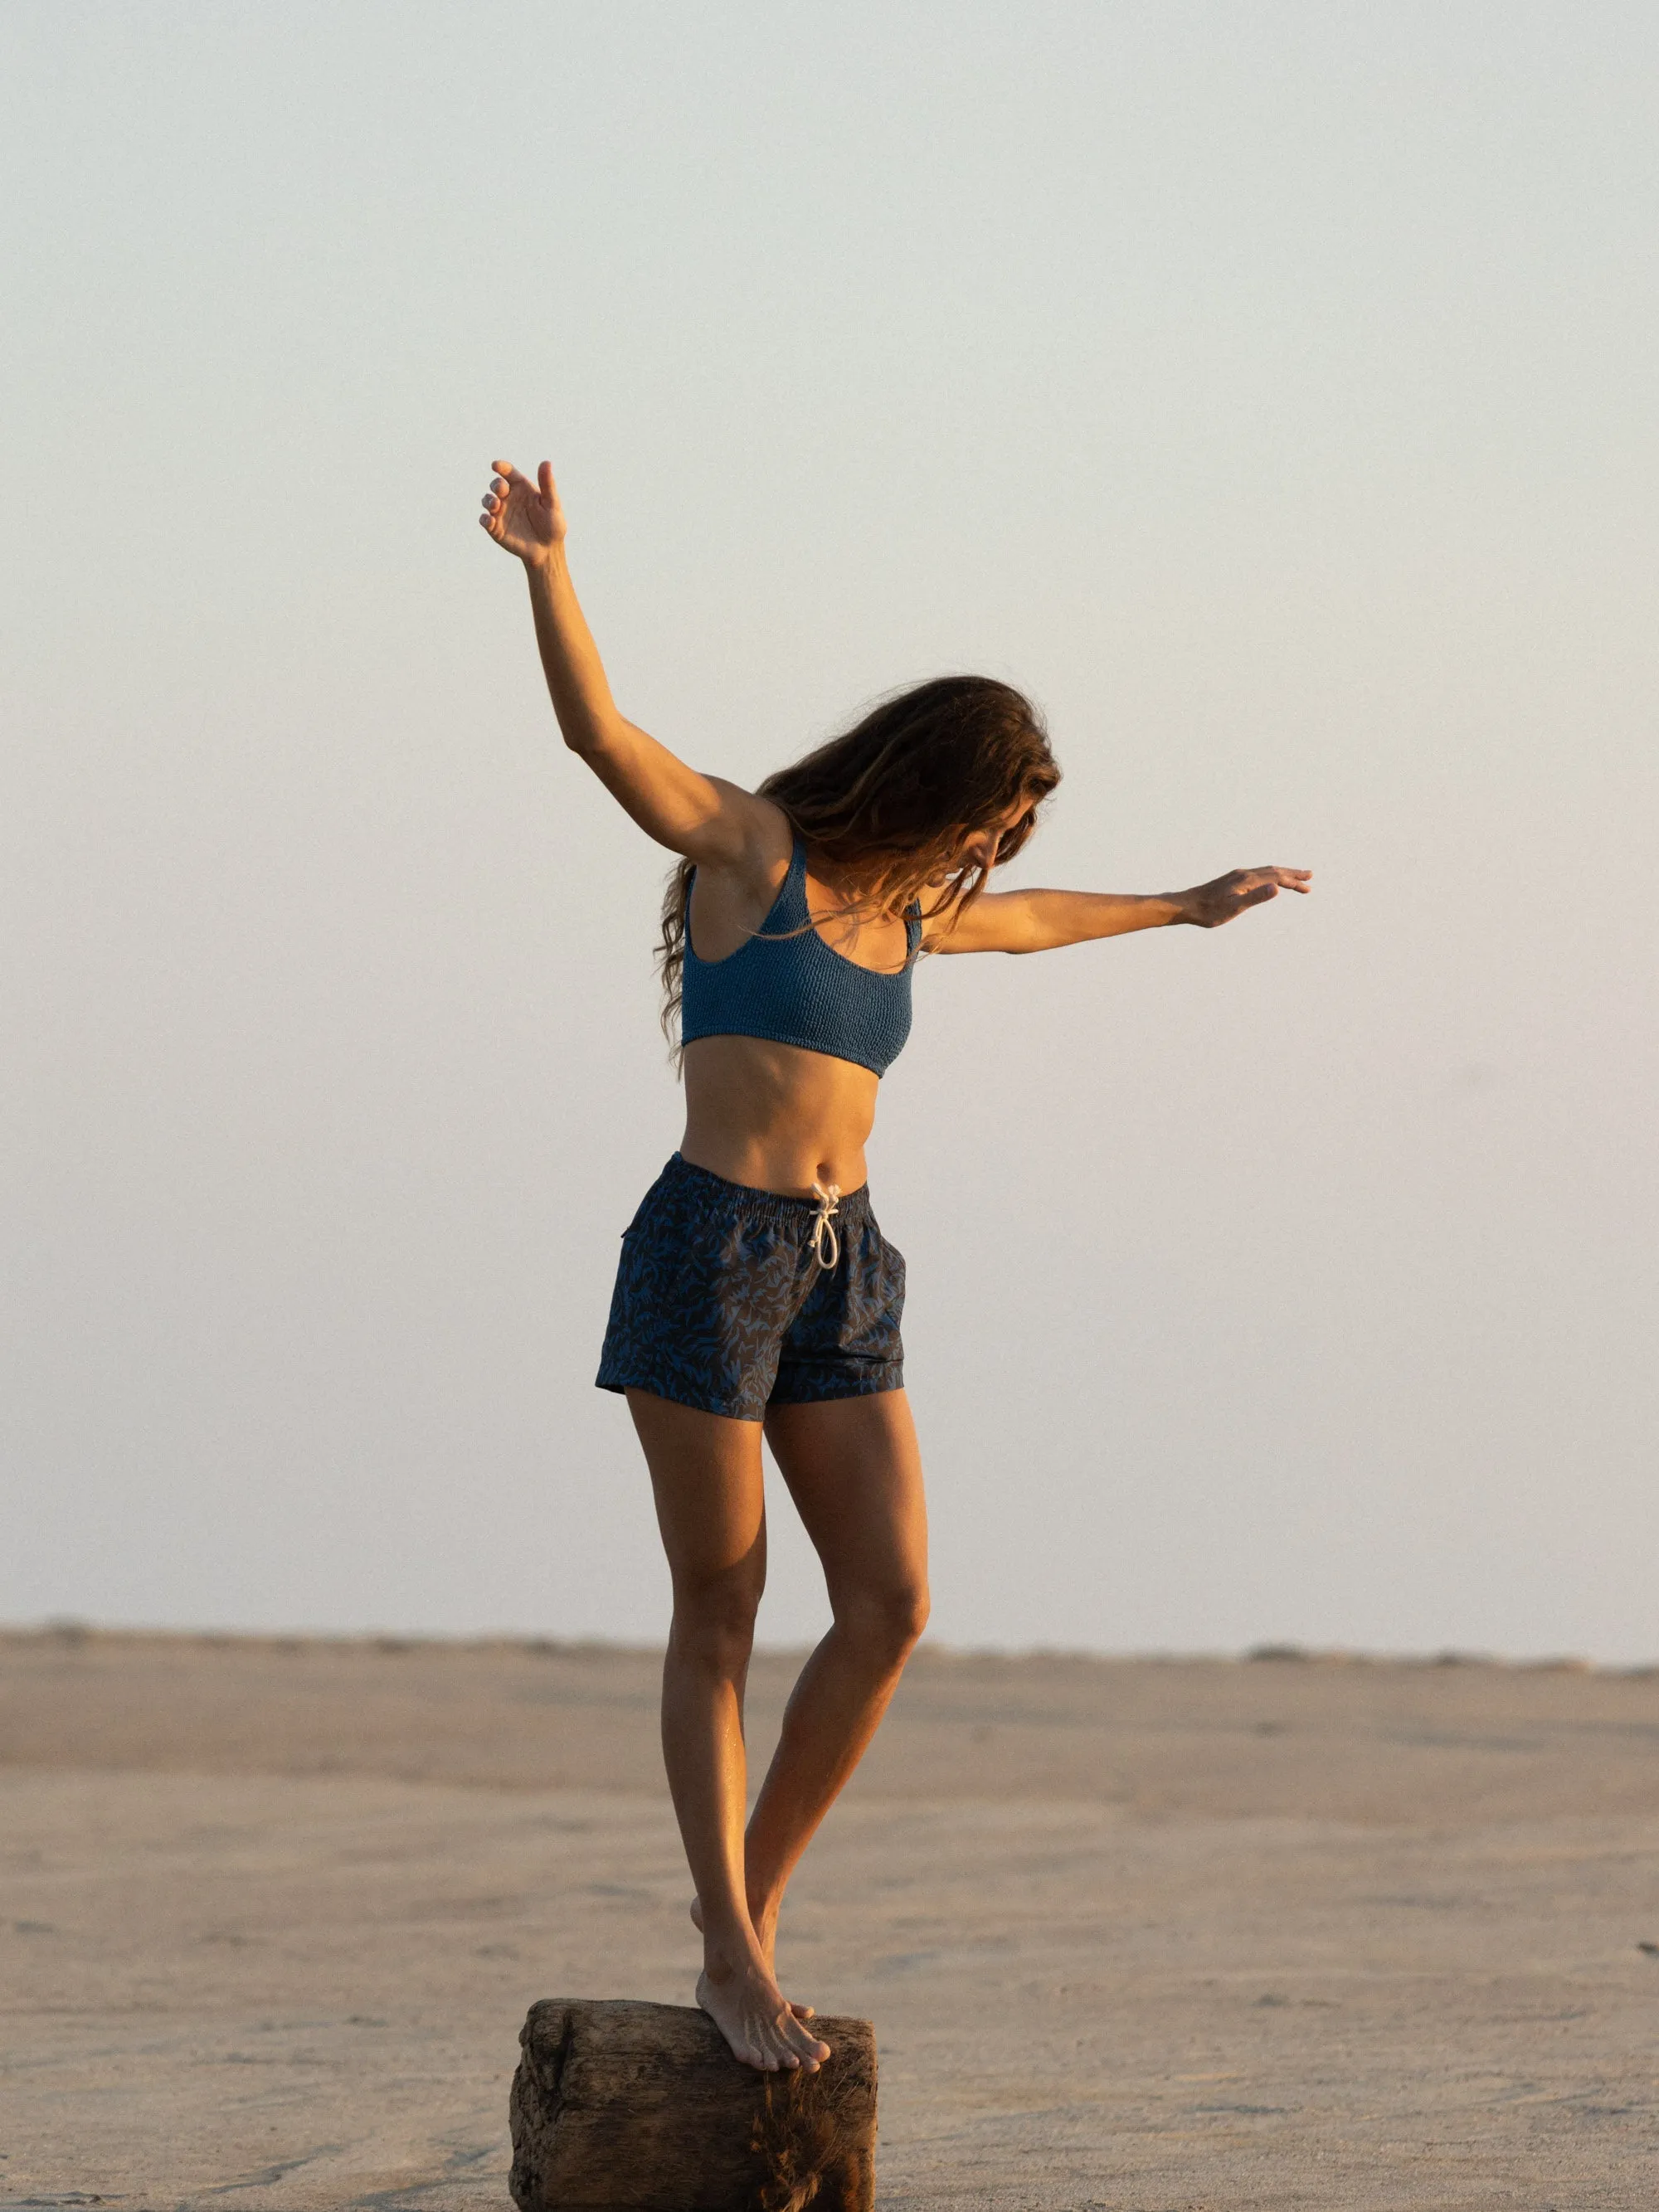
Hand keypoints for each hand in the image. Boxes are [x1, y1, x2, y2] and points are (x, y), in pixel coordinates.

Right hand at [479, 458, 565, 565]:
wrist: (548, 550)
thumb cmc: (553, 525)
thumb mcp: (552, 503)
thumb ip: (547, 484)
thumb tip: (546, 462)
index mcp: (521, 488)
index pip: (508, 472)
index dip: (501, 467)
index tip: (496, 466)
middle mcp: (509, 497)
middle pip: (496, 485)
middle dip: (496, 485)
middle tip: (502, 490)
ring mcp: (501, 512)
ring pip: (487, 500)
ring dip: (488, 500)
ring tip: (496, 505)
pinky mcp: (496, 528)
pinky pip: (485, 521)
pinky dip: (484, 519)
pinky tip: (490, 520)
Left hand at [1178, 865, 1310, 926]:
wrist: (1185, 905)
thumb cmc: (1208, 911)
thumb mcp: (1234, 907)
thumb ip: (1256, 897)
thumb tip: (1277, 888)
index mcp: (1247, 880)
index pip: (1277, 878)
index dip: (1294, 882)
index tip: (1308, 888)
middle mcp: (1243, 874)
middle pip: (1274, 871)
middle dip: (1293, 874)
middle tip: (1310, 876)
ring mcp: (1237, 876)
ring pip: (1265, 871)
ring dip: (1282, 874)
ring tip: (1294, 878)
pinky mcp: (1232, 880)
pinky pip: (1257, 874)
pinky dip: (1270, 876)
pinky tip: (1268, 882)